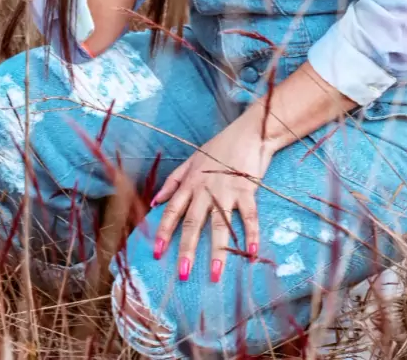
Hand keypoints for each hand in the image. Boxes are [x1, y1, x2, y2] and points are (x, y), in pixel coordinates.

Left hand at [151, 115, 274, 282]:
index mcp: (190, 182)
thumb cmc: (219, 148)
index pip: (173, 210)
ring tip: (216, 274)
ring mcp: (227, 190)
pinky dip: (251, 234)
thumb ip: (173, 182)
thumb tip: (155, 202)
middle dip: (187, 249)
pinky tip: (251, 253)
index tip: (156, 253)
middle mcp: (205, 189)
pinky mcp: (247, 190)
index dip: (164, 232)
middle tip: (183, 274)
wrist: (247, 133)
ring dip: (218, 251)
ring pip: (220, 224)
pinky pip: (249, 216)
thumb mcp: (192, 161)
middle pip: (193, 222)